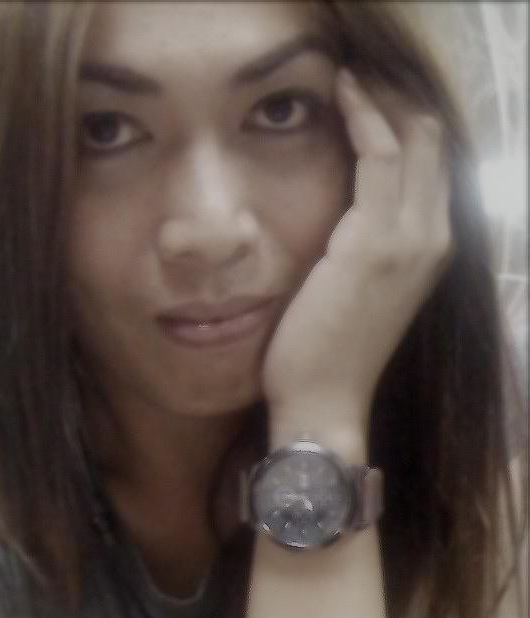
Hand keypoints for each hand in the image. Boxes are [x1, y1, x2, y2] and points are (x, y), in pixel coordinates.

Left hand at [262, 69, 452, 433]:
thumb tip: (347, 215)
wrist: (324, 401)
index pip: (432, 165)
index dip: (406, 122)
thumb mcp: (359, 292)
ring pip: (411, 139)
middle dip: (397, 99)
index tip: (370, 94)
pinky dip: (363, 118)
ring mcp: (410, 238)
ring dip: (380, 98)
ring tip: (348, 75)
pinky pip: (379, 156)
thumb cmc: (328, 355)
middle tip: (358, 74)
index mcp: (431, 249)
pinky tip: (341, 94)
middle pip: (431, 141)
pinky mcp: (375, 241)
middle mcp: (434, 237)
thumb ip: (365, 248)